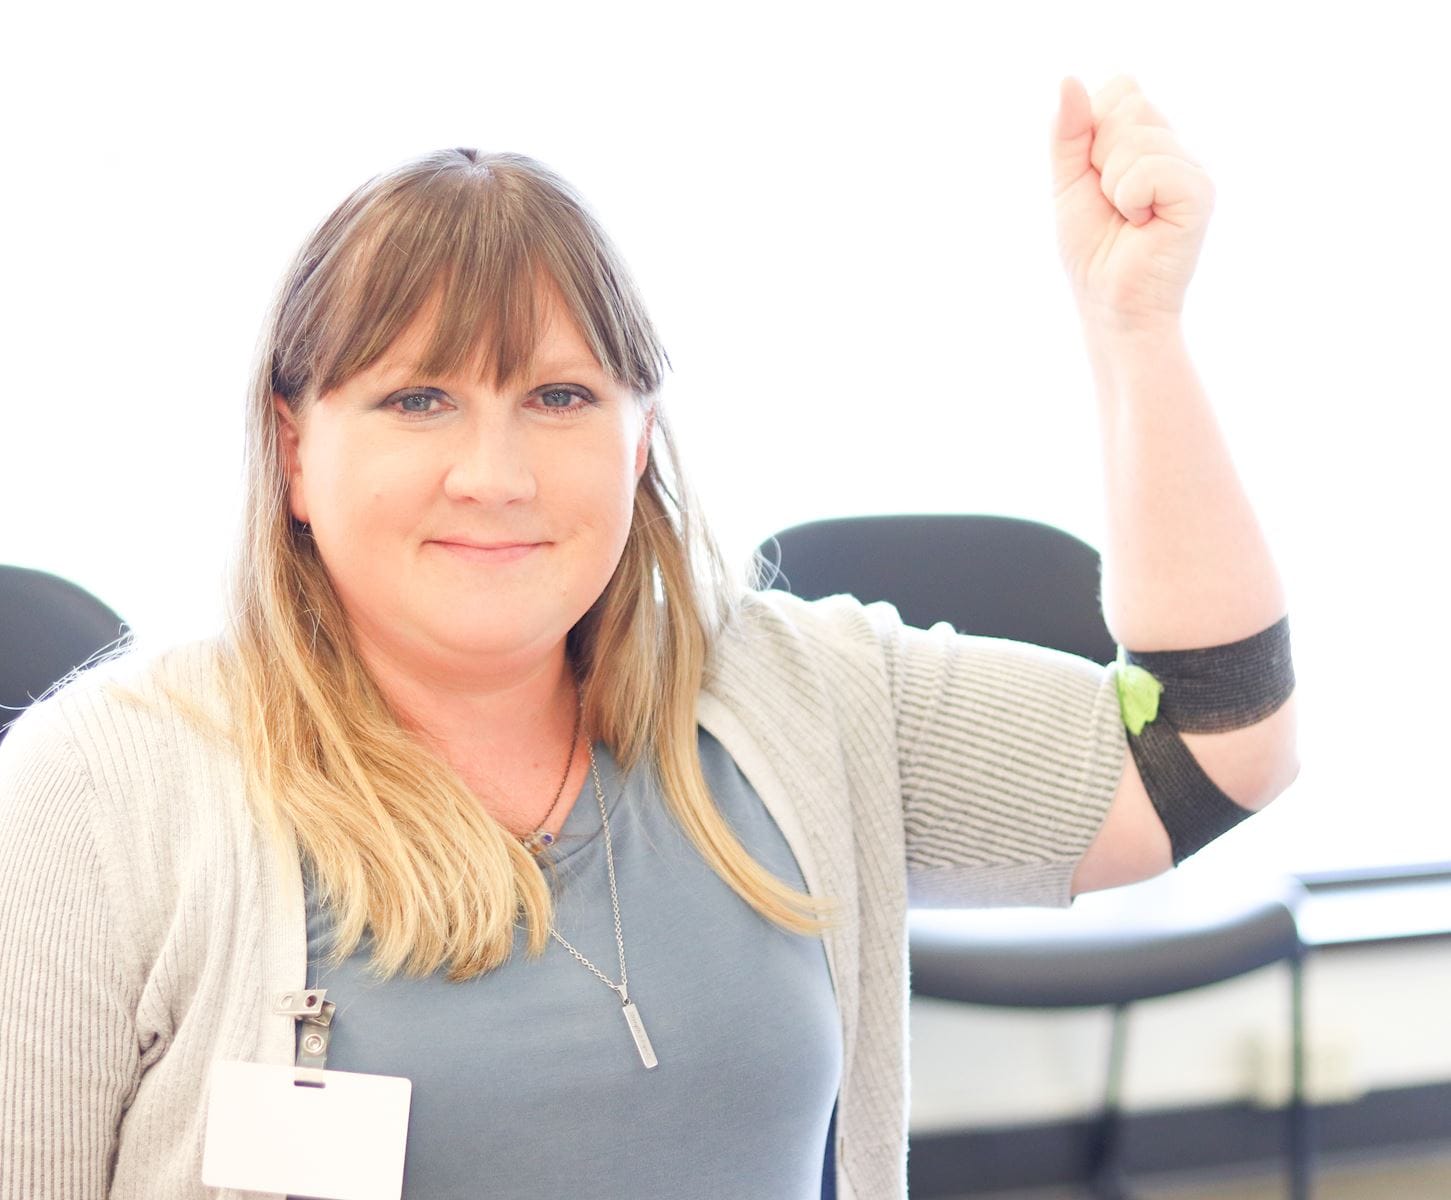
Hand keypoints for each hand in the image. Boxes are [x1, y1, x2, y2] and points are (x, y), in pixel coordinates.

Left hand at [1050, 74, 1214, 334]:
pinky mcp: (1199, 193)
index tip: (1096, 178)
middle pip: (1130, 106)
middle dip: (1100, 157)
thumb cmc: (1093, 250)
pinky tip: (1142, 224)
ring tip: (1127, 217)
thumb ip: (1068, 133)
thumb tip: (1069, 79)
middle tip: (1112, 202)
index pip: (1122, 90)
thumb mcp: (1068, 183)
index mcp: (1148, 140)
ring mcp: (1191, 169)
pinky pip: (1151, 168)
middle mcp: (1175, 148)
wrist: (1109, 303)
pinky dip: (1130, 197)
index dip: (1093, 131)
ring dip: (1113, 184)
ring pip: (1137, 137)